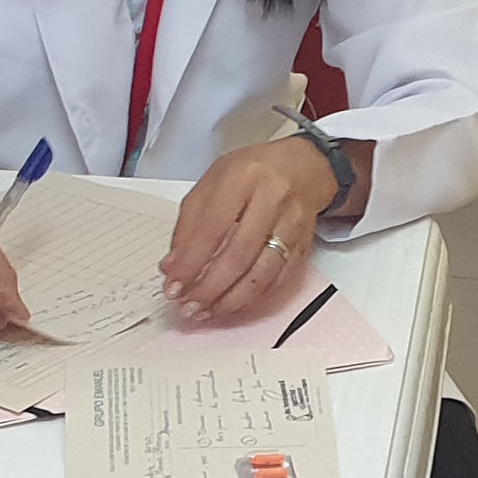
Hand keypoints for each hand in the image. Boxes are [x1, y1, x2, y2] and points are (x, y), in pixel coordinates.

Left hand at [161, 136, 332, 325]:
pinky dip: (255, 299)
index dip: (191, 263)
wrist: (303, 166)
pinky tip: (234, 304)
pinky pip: (280, 281)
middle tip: (189, 306)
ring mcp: (292, 224)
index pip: (212, 229)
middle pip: (239, 255)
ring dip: (232, 300)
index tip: (174, 286)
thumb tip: (173, 267)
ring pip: (262, 273)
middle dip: (210, 288)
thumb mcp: (212, 183)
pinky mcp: (304, 245)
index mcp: (242, 178)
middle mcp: (271, 199)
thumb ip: (189, 223)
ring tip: (208, 311)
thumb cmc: (252, 173)